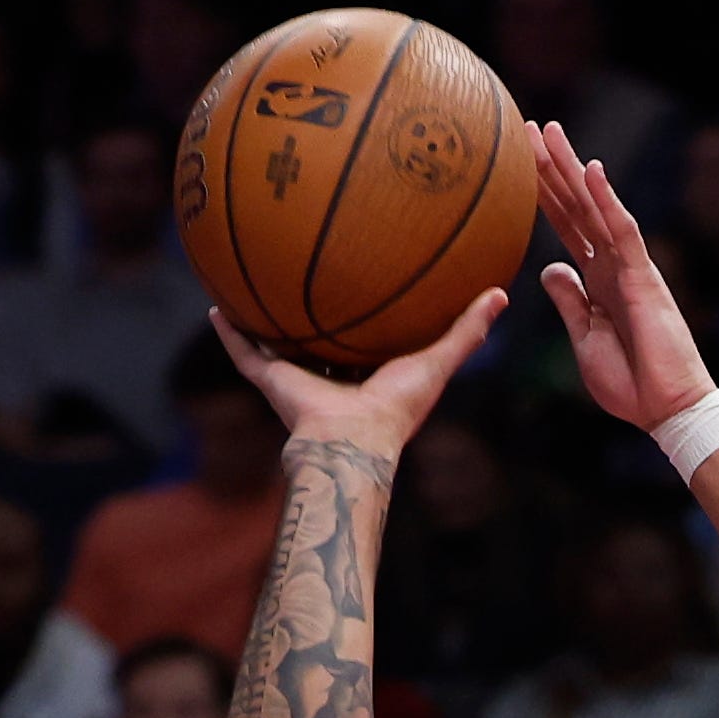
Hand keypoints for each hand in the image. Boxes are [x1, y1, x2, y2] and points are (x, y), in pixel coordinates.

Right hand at [204, 288, 504, 462]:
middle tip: (305, 277)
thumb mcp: (438, 360)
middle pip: (314, 341)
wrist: (353, 440)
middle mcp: (327, 376)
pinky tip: (216, 307)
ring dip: (262, 322)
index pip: (362, 342)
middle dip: (309, 317)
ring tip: (248, 288)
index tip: (360, 285)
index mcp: (365, 374)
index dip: (362, 317)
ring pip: (274, 346)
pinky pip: (246, 354)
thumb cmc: (398, 408)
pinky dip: (231, 334)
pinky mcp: (273, 383)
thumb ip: (467, 330)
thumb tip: (502, 293)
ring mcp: (297, 379)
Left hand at [533, 121, 718, 431]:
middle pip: (575, 205)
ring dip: (571, 169)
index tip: (519, 162)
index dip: (542, 193)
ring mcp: (629, 266)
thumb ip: (569, 301)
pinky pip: (624, 231)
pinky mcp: (644, 277)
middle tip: (527, 127)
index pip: (564, 225)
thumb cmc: (629, 382)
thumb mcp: (583, 338)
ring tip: (549, 133)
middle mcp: (612, 264)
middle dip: (551, 167)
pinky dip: (608, 200)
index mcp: (596, 278)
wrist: (664, 410)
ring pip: (595, 207)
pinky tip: (592, 169)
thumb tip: (549, 268)